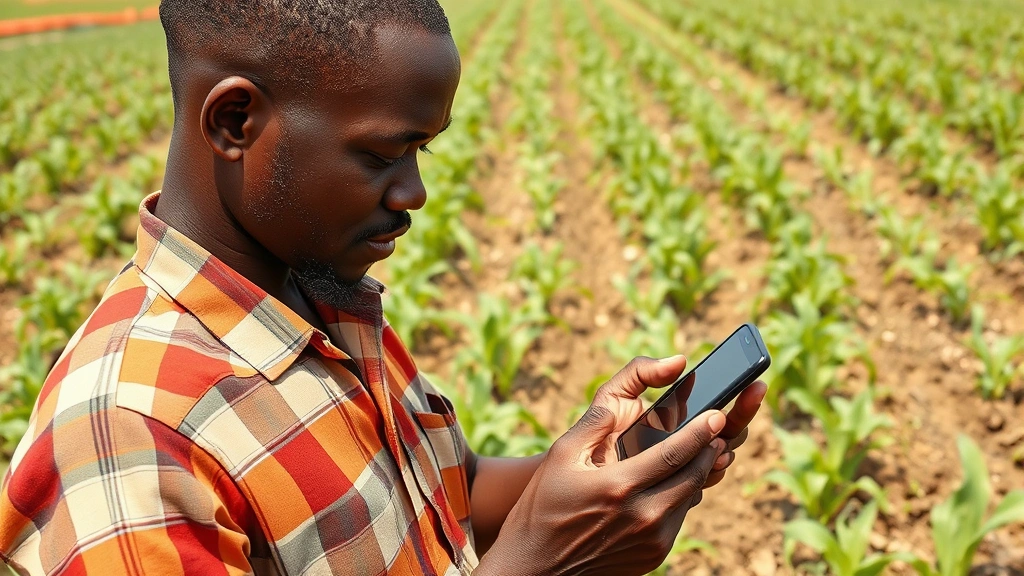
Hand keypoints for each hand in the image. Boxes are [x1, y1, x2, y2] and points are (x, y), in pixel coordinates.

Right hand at [475, 356, 765, 575]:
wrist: (536, 565)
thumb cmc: (543, 506)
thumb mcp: (561, 457)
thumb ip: (594, 425)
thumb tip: (621, 400)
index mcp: (619, 487)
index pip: (674, 453)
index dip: (700, 432)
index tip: (716, 415)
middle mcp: (641, 516)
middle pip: (692, 476)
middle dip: (709, 449)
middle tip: (719, 429)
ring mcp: (651, 540)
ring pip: (689, 498)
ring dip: (699, 473)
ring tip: (704, 451)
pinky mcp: (653, 556)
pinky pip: (678, 519)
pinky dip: (682, 497)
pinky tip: (677, 482)